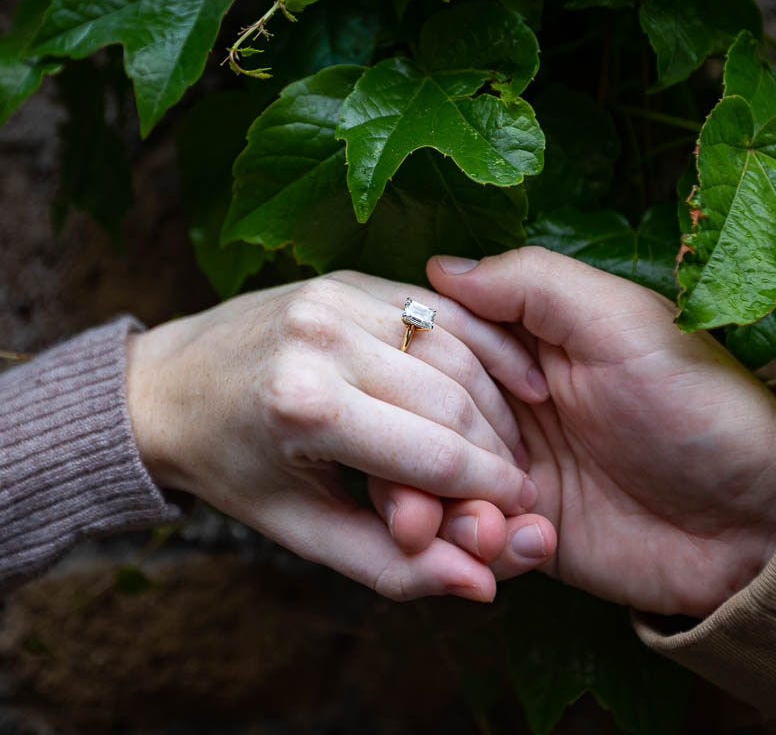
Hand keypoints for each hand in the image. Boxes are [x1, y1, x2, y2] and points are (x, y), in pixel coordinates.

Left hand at [125, 270, 548, 601]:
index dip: (492, 490)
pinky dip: (484, 341)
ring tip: (513, 440)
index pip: (437, 456)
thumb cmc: (232, 466)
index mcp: (305, 409)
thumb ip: (393, 565)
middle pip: (453, 400)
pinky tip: (515, 376)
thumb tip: (482, 586)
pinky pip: (439, 307)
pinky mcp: (347, 276)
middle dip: (500, 449)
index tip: (521, 512)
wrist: (166, 386)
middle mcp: (322, 340)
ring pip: (455, 348)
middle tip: (520, 483)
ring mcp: (336, 296)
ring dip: (498, 397)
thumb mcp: (302, 529)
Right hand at [411, 249, 775, 616]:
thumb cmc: (697, 404)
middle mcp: (504, 400)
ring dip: (434, 516)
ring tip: (479, 534)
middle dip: (407, 464)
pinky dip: (474, 550)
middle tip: (413, 506)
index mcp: (521, 341)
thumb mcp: (620, 322)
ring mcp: (510, 467)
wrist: (754, 521)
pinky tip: (519, 548)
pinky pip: (467, 539)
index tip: (405, 411)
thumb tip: (438, 267)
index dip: (413, 376)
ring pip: (429, 485)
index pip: (432, 342)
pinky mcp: (523, 529)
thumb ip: (531, 283)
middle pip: (417, 420)